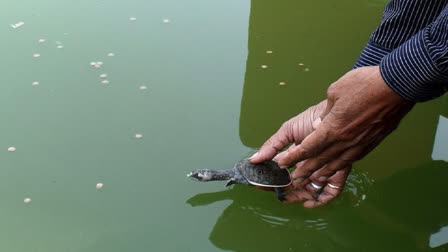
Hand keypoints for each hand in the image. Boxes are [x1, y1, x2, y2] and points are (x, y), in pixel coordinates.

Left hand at [250, 66, 413, 206]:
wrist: (397, 86)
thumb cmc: (364, 84)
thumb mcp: (336, 92)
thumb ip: (325, 111)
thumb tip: (321, 121)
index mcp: (331, 128)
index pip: (307, 149)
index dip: (292, 157)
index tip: (281, 163)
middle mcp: (343, 142)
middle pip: (318, 162)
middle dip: (303, 171)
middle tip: (291, 180)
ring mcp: (358, 145)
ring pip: (334, 165)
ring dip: (320, 174)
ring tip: (310, 180)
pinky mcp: (369, 145)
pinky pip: (349, 162)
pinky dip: (337, 169)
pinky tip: (333, 171)